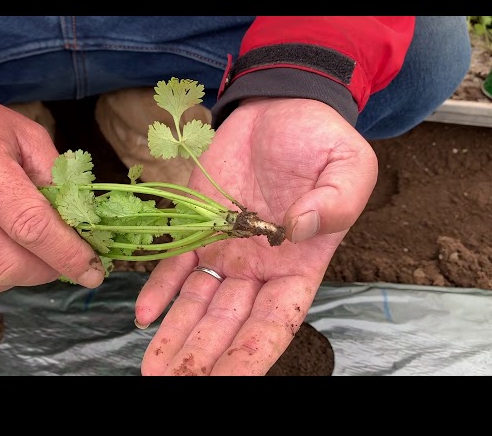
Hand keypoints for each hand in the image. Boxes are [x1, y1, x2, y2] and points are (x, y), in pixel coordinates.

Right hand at [0, 74, 104, 297]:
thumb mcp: (24, 133)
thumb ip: (56, 178)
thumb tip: (81, 225)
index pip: (31, 226)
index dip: (69, 255)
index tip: (93, 271)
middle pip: (8, 265)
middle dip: (47, 270)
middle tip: (62, 260)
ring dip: (16, 276)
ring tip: (24, 250)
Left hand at [135, 98, 377, 374]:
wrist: (281, 106)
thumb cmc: (322, 139)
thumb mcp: (348, 167)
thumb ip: (333, 204)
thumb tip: (299, 229)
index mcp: (299, 265)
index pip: (273, 323)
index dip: (250, 355)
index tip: (228, 382)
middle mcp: (258, 267)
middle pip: (227, 324)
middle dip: (202, 357)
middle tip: (171, 385)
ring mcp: (226, 249)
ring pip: (198, 303)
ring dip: (175, 335)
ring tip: (153, 369)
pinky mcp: (200, 225)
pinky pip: (176, 264)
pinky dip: (159, 289)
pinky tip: (143, 313)